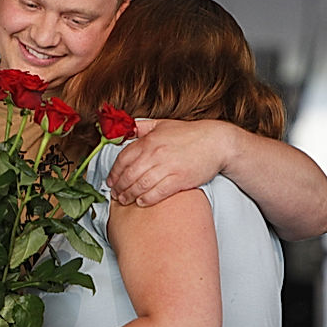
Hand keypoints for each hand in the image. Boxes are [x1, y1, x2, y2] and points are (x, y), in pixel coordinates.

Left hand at [105, 119, 228, 206]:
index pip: (123, 159)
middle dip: (119, 187)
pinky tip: (141, 202)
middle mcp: (156, 154)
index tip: (110, 181)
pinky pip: (157, 193)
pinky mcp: (179, 180)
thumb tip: (126, 129)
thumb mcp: (163, 124)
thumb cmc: (190, 134)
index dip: (114, 172)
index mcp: (149, 140)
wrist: (216, 142)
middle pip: (129, 175)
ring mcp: (167, 167)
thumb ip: (142, 127)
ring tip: (125, 201)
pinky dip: (147, 199)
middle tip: (115, 194)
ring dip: (129, 195)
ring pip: (141, 185)